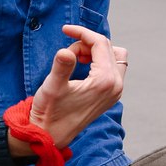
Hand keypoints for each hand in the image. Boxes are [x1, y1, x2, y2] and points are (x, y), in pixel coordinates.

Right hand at [26, 24, 126, 148]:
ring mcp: (115, 92)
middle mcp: (116, 86)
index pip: (100, 44)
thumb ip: (61, 67)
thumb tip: (66, 52)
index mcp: (105, 81)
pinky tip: (81, 66)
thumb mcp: (53, 87)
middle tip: (67, 51)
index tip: (65, 30)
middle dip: (88, 43)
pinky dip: (99, 61)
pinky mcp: (110, 95)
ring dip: (96, 51)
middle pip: (109, 48)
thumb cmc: (49, 112)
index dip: (82, 33)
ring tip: (74, 58)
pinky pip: (112, 68)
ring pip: (114, 57)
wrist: (50, 135)